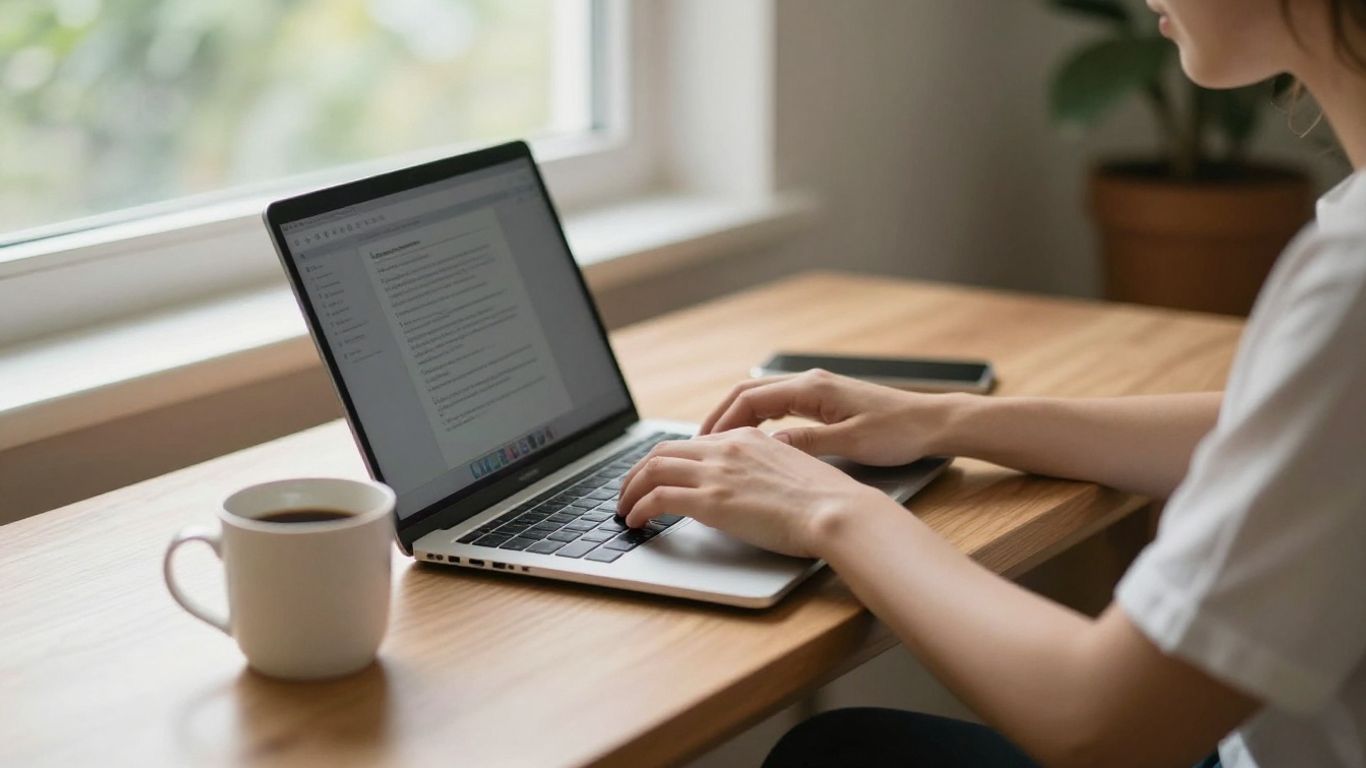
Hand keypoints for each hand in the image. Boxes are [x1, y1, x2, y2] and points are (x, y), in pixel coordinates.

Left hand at [617, 427, 889, 557]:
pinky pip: (658, 498)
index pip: (692, 442)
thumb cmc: (826, 500)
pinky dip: (639, 507)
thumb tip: (747, 486)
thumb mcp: (791, 470)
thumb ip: (763, 470)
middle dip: (638, 472)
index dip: (666, 459)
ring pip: (652, 469)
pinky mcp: (711, 501)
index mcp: (746, 438)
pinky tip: (635, 520)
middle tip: (628, 490)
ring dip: (630, 489)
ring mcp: (716, 473)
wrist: (837, 511)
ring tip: (624, 508)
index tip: (657, 476)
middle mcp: (726, 448)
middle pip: (663, 451)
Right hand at [700, 369, 955, 464]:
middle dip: (721, 417)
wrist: (932, 422)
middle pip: (749, 393)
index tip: (704, 442)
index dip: (723, 421)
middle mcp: (811, 382)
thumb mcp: (850, 443)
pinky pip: (779, 406)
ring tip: (718, 445)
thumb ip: (806, 443)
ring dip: (737, 418)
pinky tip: (752, 440)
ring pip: (762, 398)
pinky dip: (758, 420)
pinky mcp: (824, 400)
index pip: (751, 398)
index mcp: (813, 388)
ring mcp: (817, 389)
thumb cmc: (898, 432)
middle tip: (699, 445)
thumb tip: (766, 448)